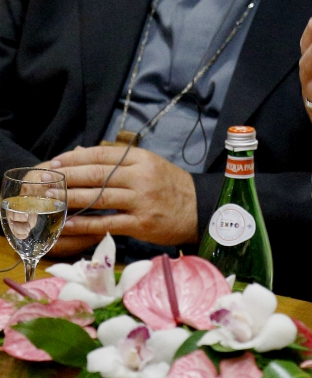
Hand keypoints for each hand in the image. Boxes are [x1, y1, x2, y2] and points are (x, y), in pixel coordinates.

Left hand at [43, 146, 198, 248]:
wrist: (200, 209)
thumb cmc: (171, 186)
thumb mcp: (149, 165)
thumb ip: (118, 161)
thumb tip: (80, 154)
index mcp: (142, 159)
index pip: (102, 155)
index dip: (75, 159)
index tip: (54, 163)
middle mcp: (142, 177)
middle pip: (97, 175)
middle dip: (67, 178)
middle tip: (44, 182)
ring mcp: (142, 201)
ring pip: (99, 198)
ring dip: (71, 199)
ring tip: (50, 200)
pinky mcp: (142, 223)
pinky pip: (107, 222)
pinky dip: (85, 223)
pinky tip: (68, 223)